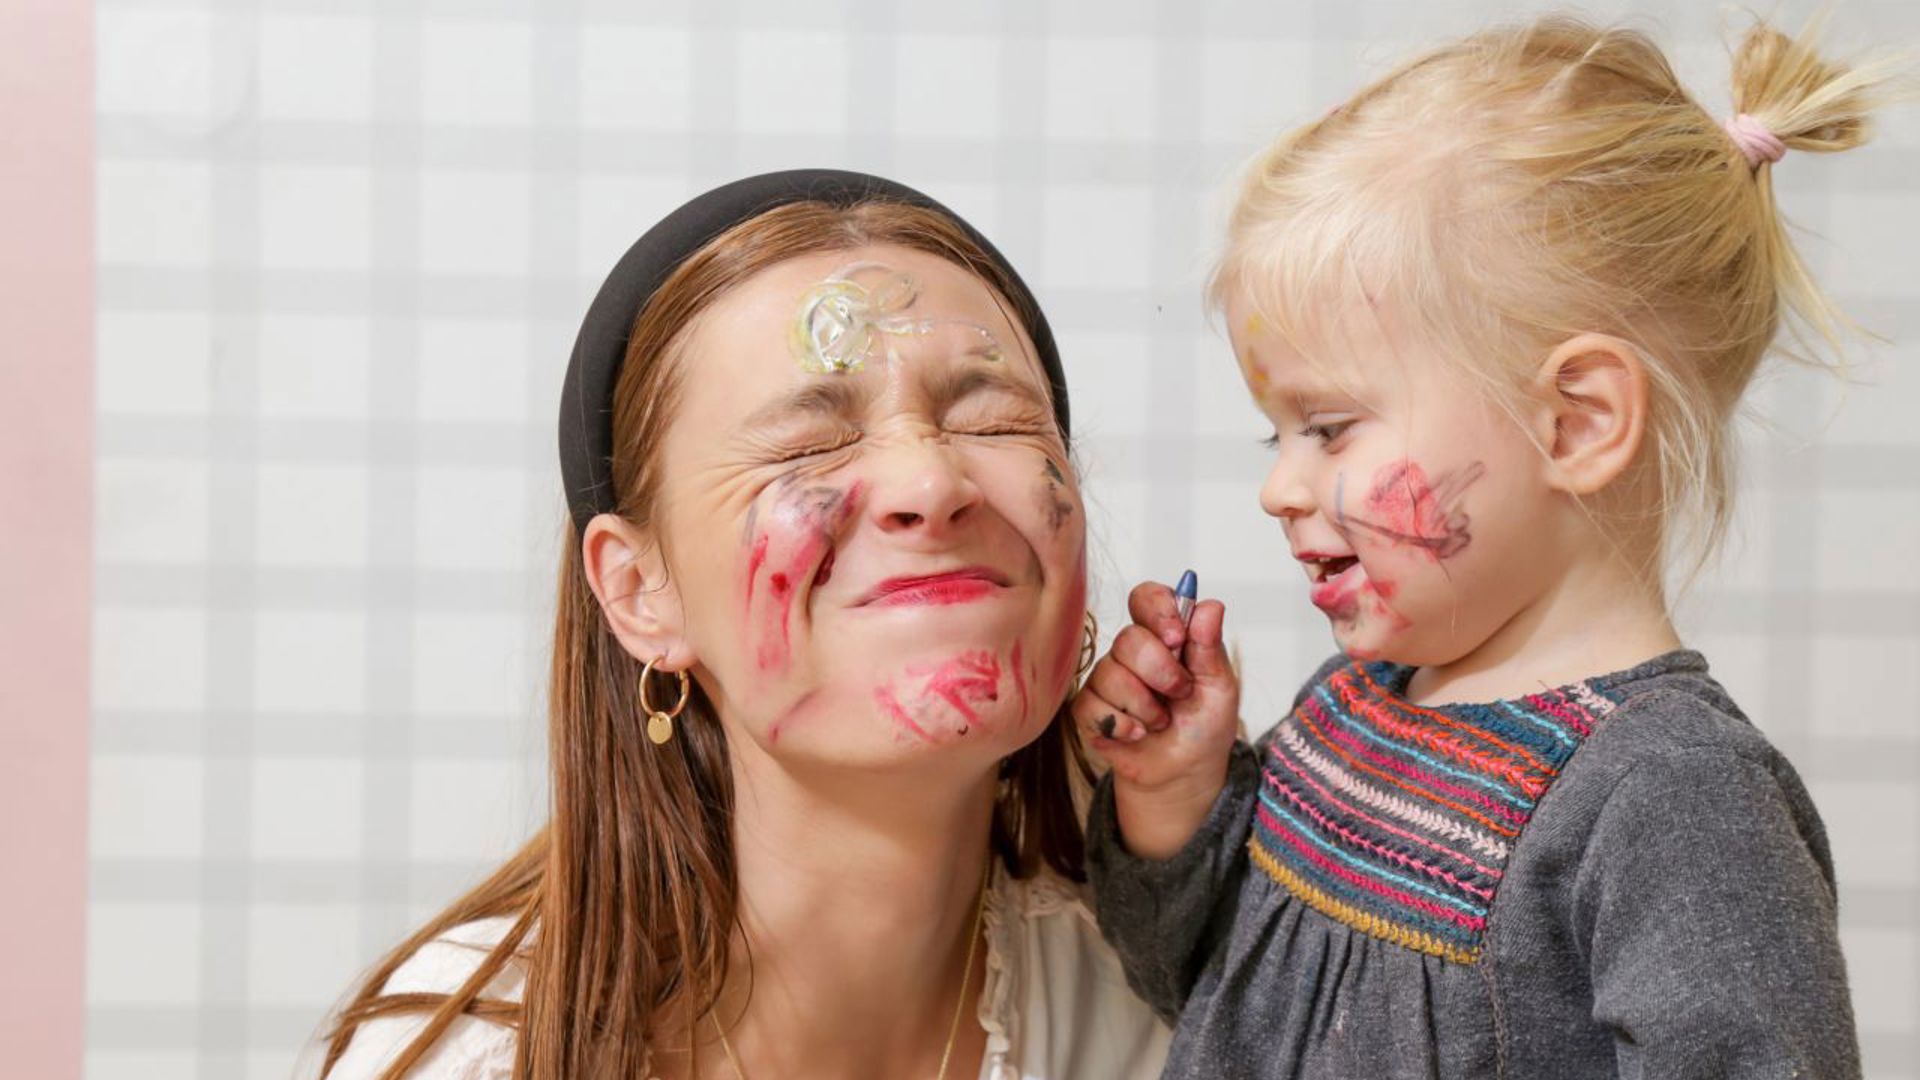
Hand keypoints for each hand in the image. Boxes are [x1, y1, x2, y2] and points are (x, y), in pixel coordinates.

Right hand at [1072, 581, 1241, 857]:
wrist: (1185, 771)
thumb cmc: (1204, 725)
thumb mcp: (1219, 687)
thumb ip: (1210, 648)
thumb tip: (1210, 606)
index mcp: (1164, 636)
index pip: (1146, 598)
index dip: (1158, 611)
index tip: (1177, 637)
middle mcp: (1132, 652)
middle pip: (1128, 639)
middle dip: (1160, 672)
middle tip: (1180, 693)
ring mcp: (1107, 678)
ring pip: (1110, 674)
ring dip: (1146, 707)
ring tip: (1161, 722)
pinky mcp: (1089, 709)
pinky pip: (1092, 706)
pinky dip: (1123, 726)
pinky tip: (1138, 734)